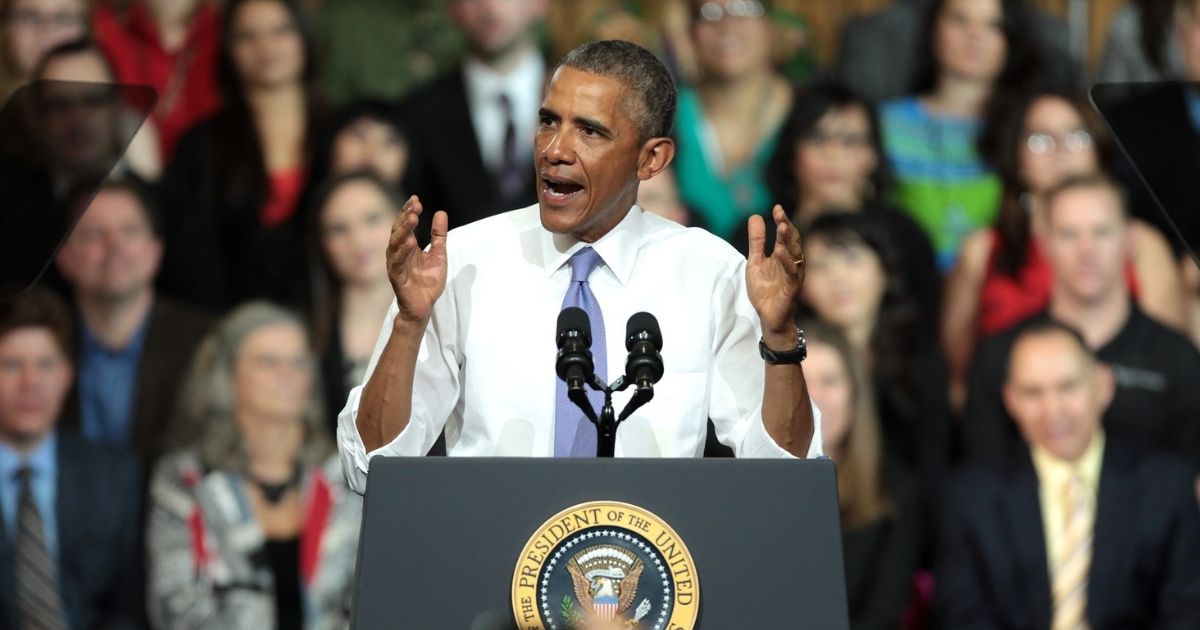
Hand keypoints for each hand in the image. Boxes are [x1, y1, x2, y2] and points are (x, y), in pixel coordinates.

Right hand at [386, 195, 447, 325]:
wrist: (425, 305)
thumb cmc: (428, 281)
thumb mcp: (439, 254)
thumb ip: (439, 236)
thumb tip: (441, 213)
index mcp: (407, 246)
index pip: (405, 224)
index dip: (409, 211)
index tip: (416, 199)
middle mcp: (398, 252)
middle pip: (399, 230)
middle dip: (406, 216)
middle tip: (415, 205)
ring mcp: (395, 264)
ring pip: (395, 243)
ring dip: (404, 229)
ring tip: (412, 217)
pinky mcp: (396, 277)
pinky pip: (397, 262)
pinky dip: (402, 251)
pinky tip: (409, 241)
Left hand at [746, 204, 804, 340]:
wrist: (768, 317)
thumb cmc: (765, 290)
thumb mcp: (755, 262)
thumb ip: (756, 241)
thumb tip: (756, 216)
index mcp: (783, 255)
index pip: (785, 235)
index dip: (782, 221)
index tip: (776, 208)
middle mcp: (792, 263)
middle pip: (792, 241)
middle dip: (787, 227)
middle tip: (779, 214)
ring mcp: (794, 275)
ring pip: (795, 254)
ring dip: (788, 240)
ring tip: (782, 227)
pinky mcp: (792, 288)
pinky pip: (791, 273)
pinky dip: (786, 262)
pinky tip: (780, 251)